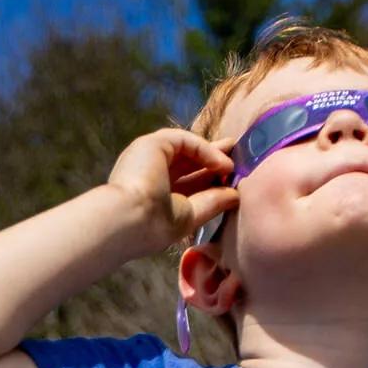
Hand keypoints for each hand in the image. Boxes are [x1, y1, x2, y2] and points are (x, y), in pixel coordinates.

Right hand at [107, 127, 239, 244]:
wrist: (129, 220)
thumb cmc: (153, 227)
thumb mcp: (189, 215)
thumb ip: (211, 203)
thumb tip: (236, 195)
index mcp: (152, 192)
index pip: (186, 181)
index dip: (209, 178)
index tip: (232, 180)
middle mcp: (148, 172)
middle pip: (188, 161)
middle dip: (214, 160)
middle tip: (238, 158)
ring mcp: (148, 156)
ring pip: (186, 148)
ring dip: (213, 153)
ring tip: (236, 159)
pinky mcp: (151, 144)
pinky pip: (185, 140)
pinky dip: (206, 150)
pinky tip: (222, 163)